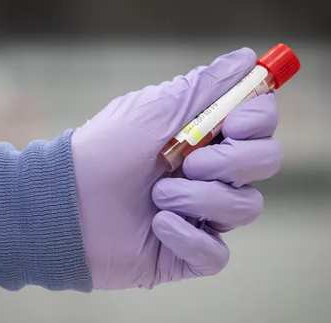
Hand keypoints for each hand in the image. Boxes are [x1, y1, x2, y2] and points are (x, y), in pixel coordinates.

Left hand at [71, 48, 281, 288]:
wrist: (64, 202)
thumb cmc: (105, 148)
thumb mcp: (155, 108)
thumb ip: (205, 85)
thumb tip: (249, 58)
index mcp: (205, 136)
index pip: (261, 126)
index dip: (259, 122)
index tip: (233, 123)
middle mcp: (211, 173)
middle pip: (265, 163)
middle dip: (232, 162)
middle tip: (188, 162)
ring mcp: (201, 214)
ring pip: (245, 208)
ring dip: (200, 198)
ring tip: (157, 195)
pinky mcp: (187, 253)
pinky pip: (216, 255)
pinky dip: (190, 239)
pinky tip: (157, 226)